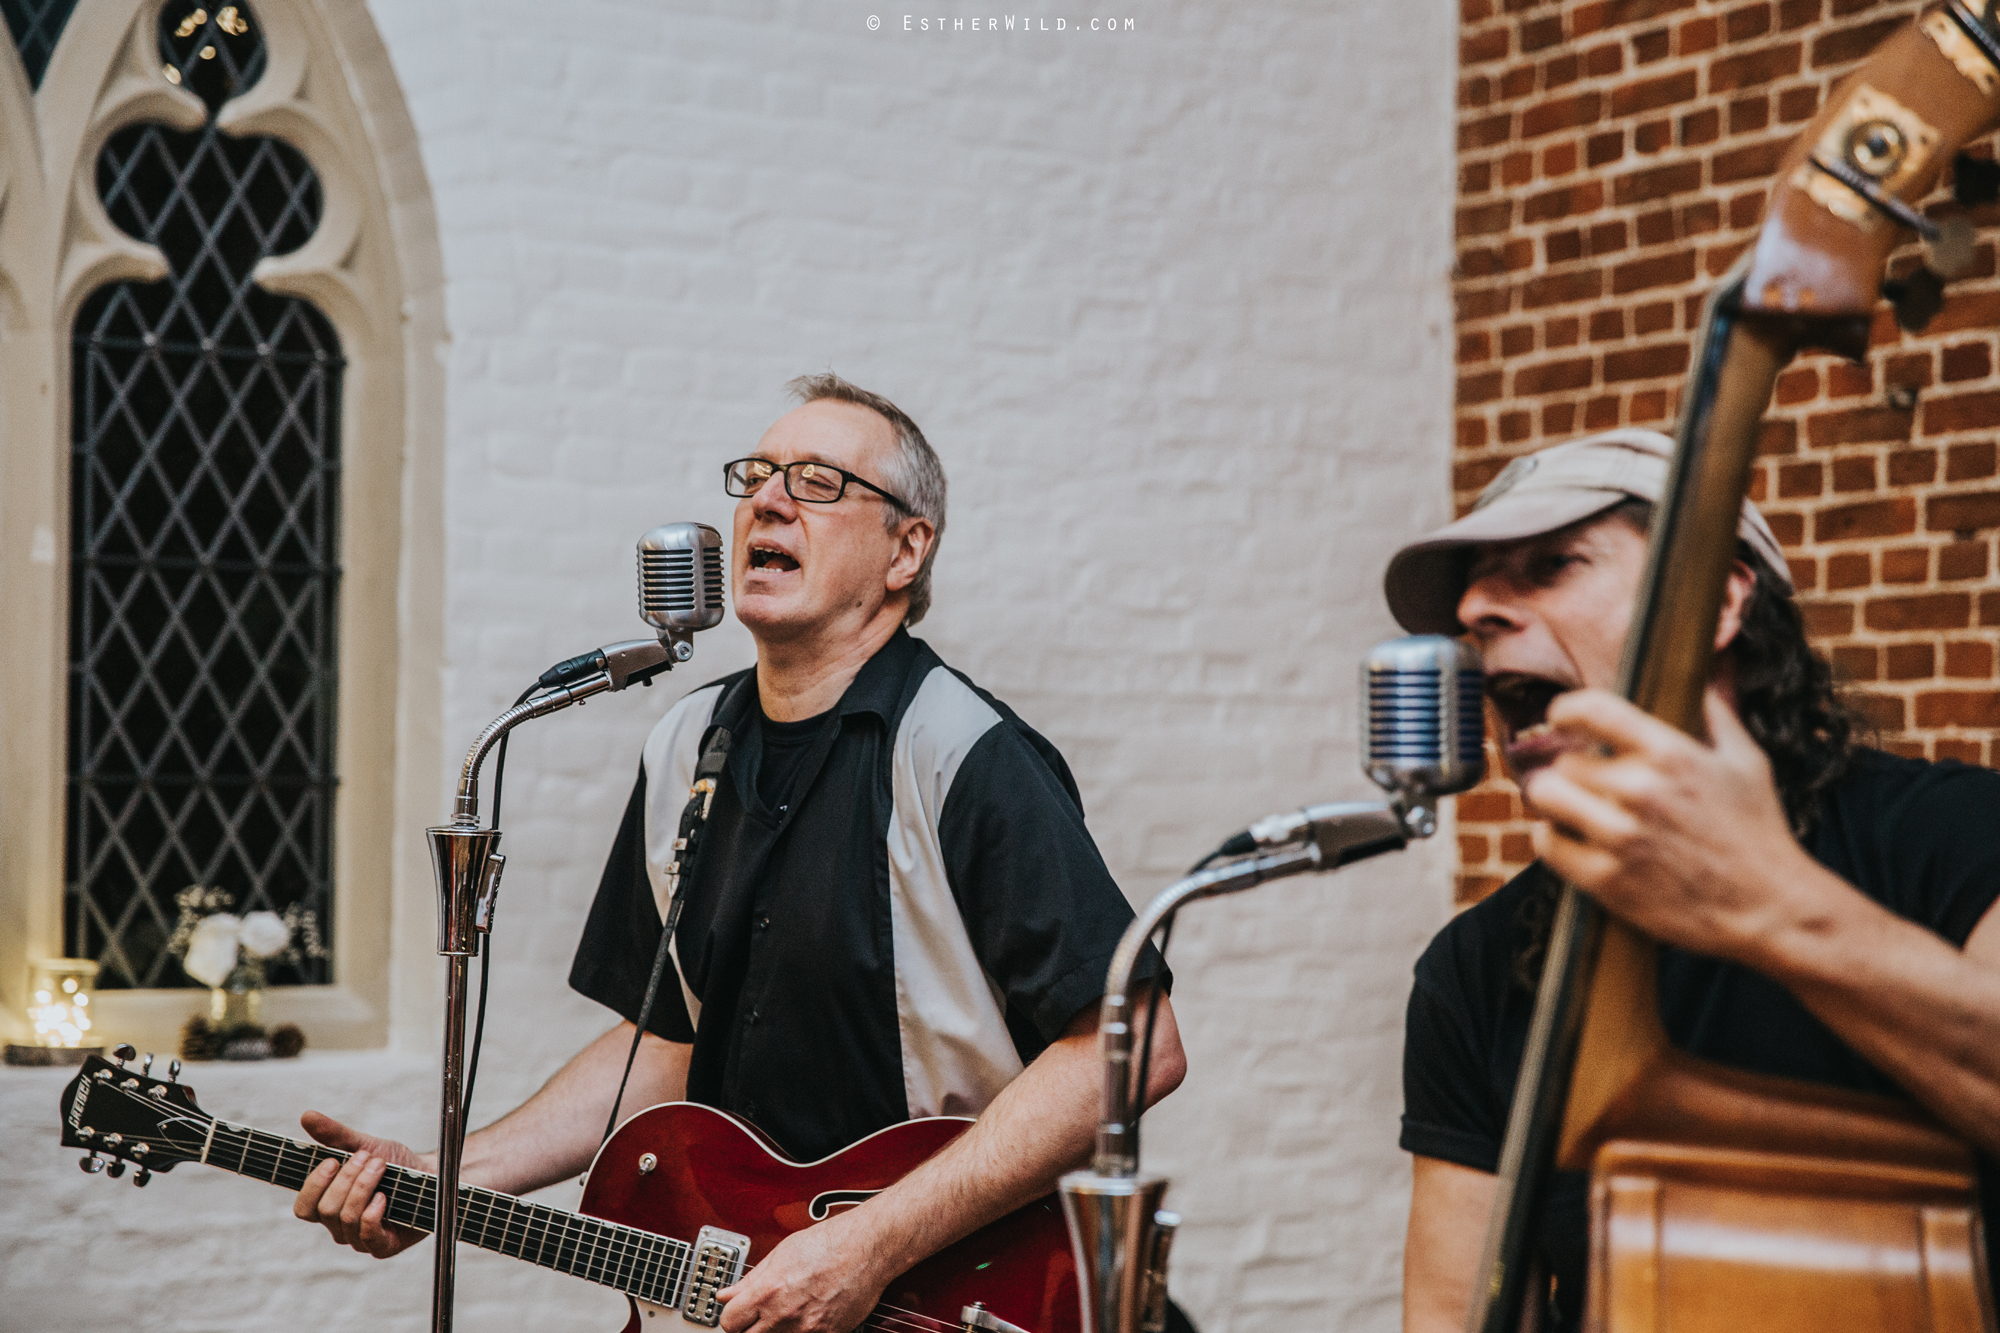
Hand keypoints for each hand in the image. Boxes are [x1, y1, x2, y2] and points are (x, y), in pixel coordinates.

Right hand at [292, 1110, 430, 1258]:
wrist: (431, 1176)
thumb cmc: (395, 1163)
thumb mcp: (364, 1144)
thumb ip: (335, 1135)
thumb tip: (306, 1115)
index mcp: (330, 1205)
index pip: (304, 1208)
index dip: (313, 1185)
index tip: (332, 1160)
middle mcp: (340, 1226)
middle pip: (326, 1210)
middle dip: (347, 1178)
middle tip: (367, 1157)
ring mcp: (360, 1239)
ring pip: (346, 1219)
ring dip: (363, 1187)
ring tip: (380, 1166)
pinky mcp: (383, 1247)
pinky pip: (367, 1236)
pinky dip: (373, 1212)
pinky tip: (384, 1196)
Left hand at [717, 1213, 891, 1332]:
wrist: (868, 1248)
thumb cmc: (830, 1243)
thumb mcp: (782, 1253)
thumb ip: (751, 1279)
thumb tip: (727, 1294)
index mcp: (768, 1290)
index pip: (729, 1322)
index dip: (731, 1317)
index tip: (738, 1313)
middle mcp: (784, 1314)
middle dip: (749, 1328)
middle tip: (758, 1318)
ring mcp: (806, 1329)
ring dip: (775, 1331)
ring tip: (787, 1314)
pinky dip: (800, 1332)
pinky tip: (806, 1317)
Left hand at [1519, 687, 1826, 965]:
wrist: (1771, 908)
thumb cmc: (1759, 832)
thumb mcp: (1747, 761)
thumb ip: (1714, 713)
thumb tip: (1698, 674)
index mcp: (1671, 754)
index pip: (1592, 710)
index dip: (1566, 709)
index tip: (1560, 716)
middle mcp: (1640, 790)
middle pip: (1562, 760)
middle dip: (1571, 768)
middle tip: (1582, 780)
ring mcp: (1620, 837)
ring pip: (1545, 796)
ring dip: (1553, 799)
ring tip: (1569, 804)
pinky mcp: (1606, 880)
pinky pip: (1547, 842)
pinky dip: (1552, 837)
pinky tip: (1569, 836)